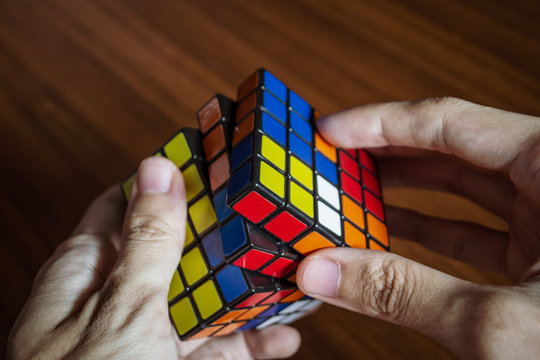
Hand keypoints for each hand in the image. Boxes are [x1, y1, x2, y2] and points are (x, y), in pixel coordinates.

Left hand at [8, 157, 299, 359]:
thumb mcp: (122, 309)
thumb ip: (146, 243)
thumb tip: (156, 170)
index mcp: (87, 272)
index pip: (124, 205)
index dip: (162, 179)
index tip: (207, 156)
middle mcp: (120, 300)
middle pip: (176, 248)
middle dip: (218, 231)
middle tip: (263, 209)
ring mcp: (153, 338)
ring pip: (205, 296)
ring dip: (245, 284)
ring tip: (288, 263)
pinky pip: (222, 346)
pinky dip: (254, 339)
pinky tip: (285, 332)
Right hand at [296, 98, 539, 358]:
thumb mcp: (500, 324)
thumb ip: (402, 292)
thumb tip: (325, 273)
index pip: (449, 123)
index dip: (380, 124)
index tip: (330, 131)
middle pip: (449, 150)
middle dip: (385, 154)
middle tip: (332, 160)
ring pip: (458, 190)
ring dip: (400, 193)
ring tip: (349, 193)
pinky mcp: (536, 261)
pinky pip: (469, 231)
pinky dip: (425, 232)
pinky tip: (385, 233)